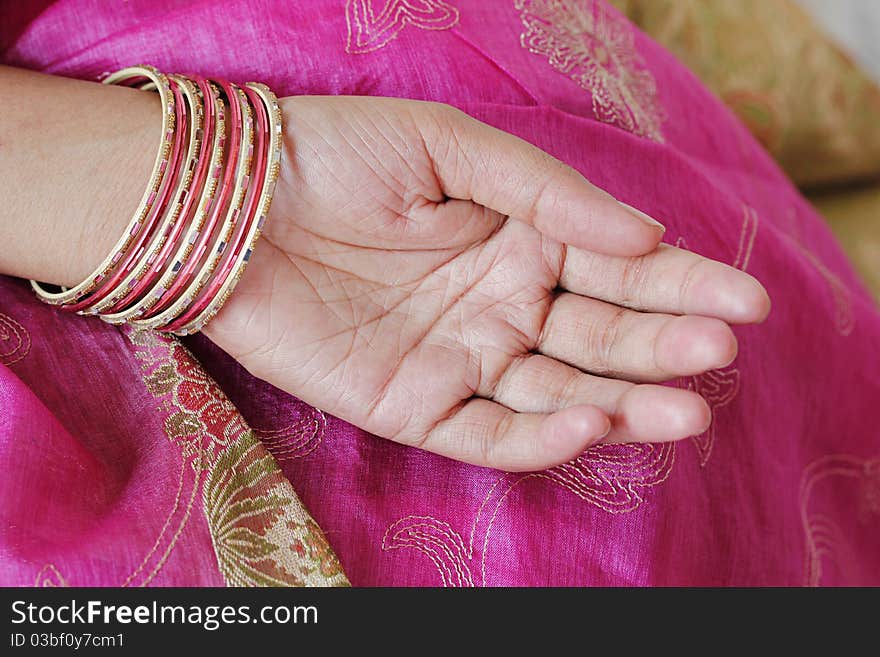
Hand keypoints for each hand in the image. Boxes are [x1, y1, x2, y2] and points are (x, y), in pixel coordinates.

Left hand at [204, 96, 769, 470]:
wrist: (234, 205)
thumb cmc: (339, 156)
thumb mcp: (448, 145)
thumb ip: (547, 192)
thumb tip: (644, 232)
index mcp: (523, 237)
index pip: (621, 265)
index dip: (684, 284)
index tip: (745, 300)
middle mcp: (506, 303)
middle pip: (603, 334)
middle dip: (666, 345)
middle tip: (719, 351)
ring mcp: (466, 358)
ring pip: (562, 391)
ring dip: (626, 402)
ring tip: (687, 407)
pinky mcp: (419, 405)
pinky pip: (491, 431)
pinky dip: (542, 434)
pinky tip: (591, 419)